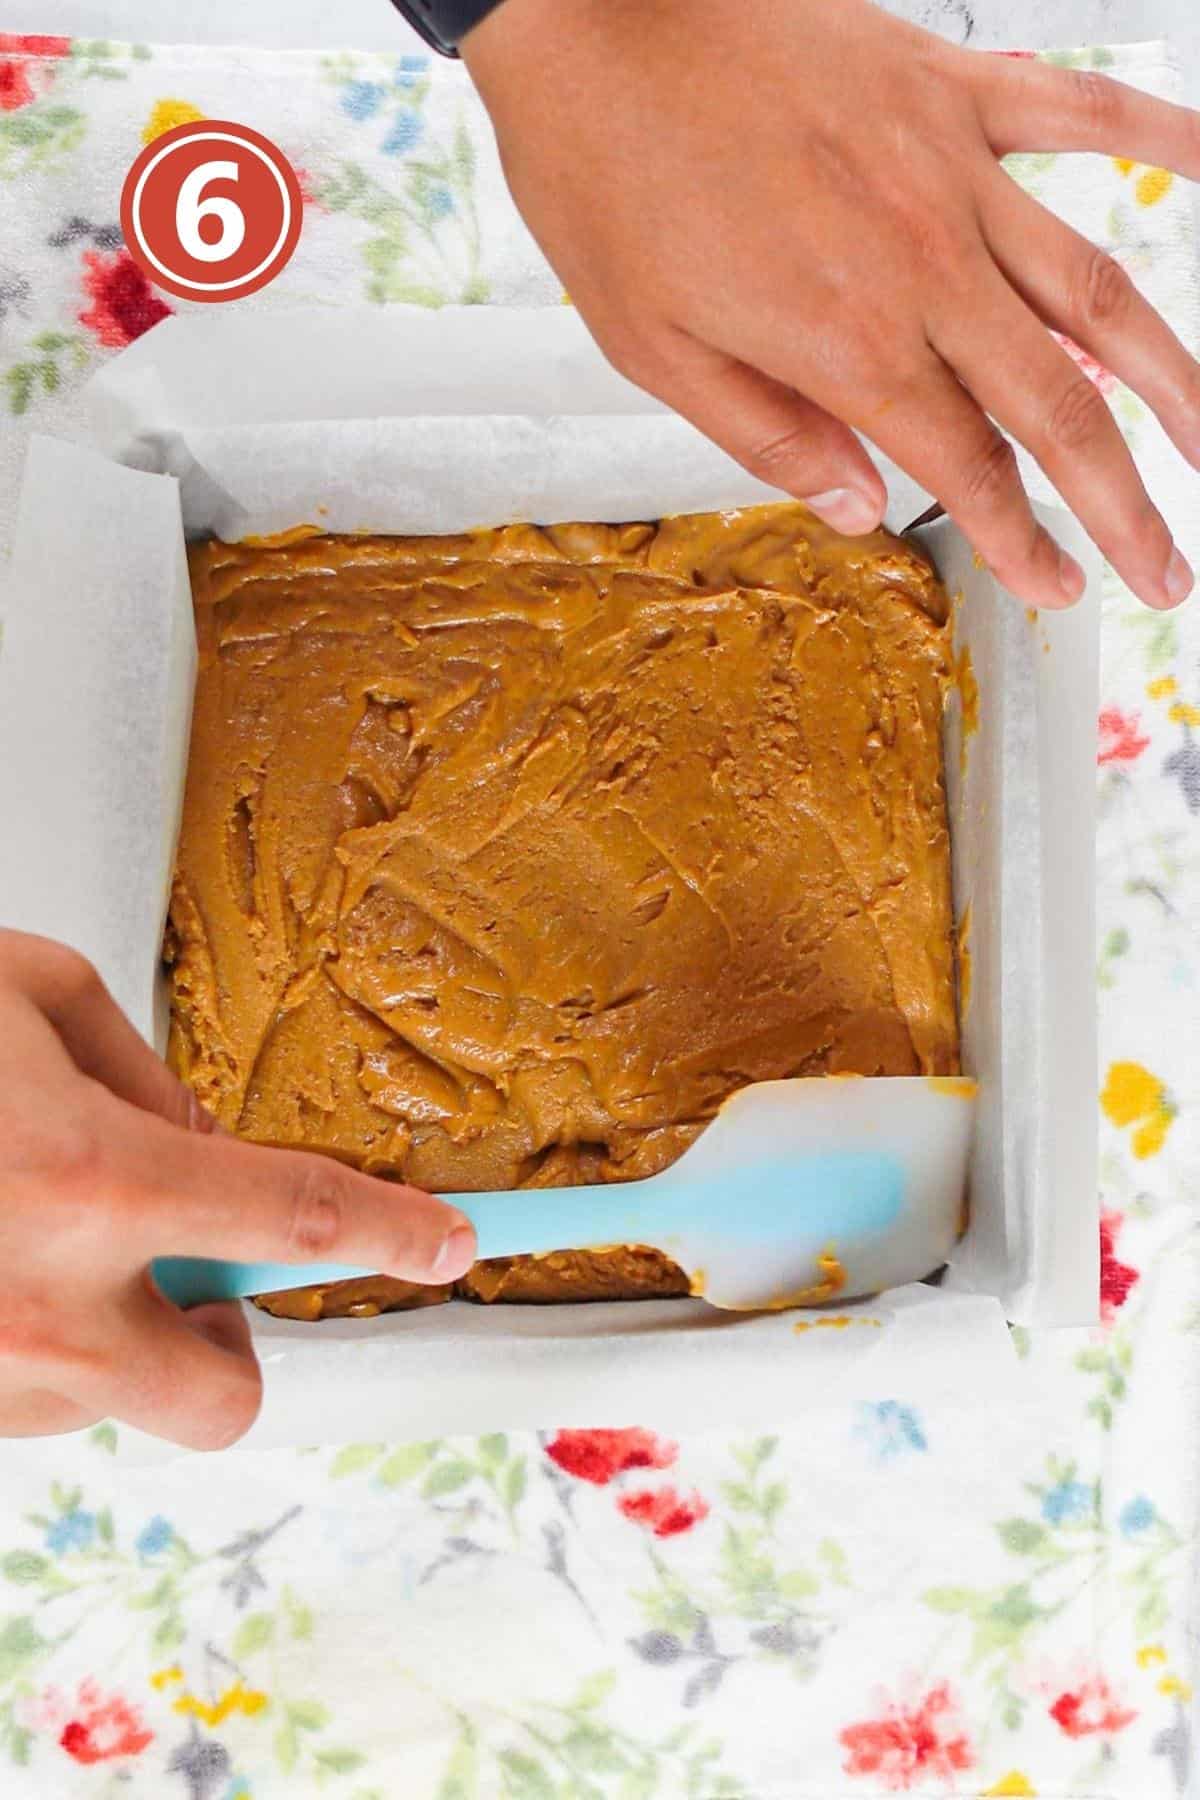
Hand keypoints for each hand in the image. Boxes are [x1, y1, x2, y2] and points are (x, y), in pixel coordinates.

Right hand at [0, 931, 475, 1448]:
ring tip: (39, 1239)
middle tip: (199, 1279)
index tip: (445, 1243)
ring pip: (108, 1400)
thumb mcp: (27, 993)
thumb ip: (138, 1071)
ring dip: (107, 1334)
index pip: (293, 1218)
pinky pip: (22, 1398)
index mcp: (87, 1180)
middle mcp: (40, 1303)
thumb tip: (196, 1139)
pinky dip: (27, 1345)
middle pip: (220, 1396)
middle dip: (234, 1348)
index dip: (390, 1232)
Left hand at [464, 0, 1199, 610]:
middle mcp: (923, 265)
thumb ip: (770, 438)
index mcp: (849, 342)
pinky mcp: (949, 90)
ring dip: (1172, 375)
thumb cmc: (611, 177)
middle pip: (1058, 404)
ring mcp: (950, 172)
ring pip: (1096, 288)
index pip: (967, 468)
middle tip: (1165, 567)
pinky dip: (1160, 140)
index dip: (1021, 542)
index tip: (1057, 588)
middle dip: (1121, 501)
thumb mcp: (657, 349)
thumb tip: (856, 510)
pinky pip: (1080, 114)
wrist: (600, 19)